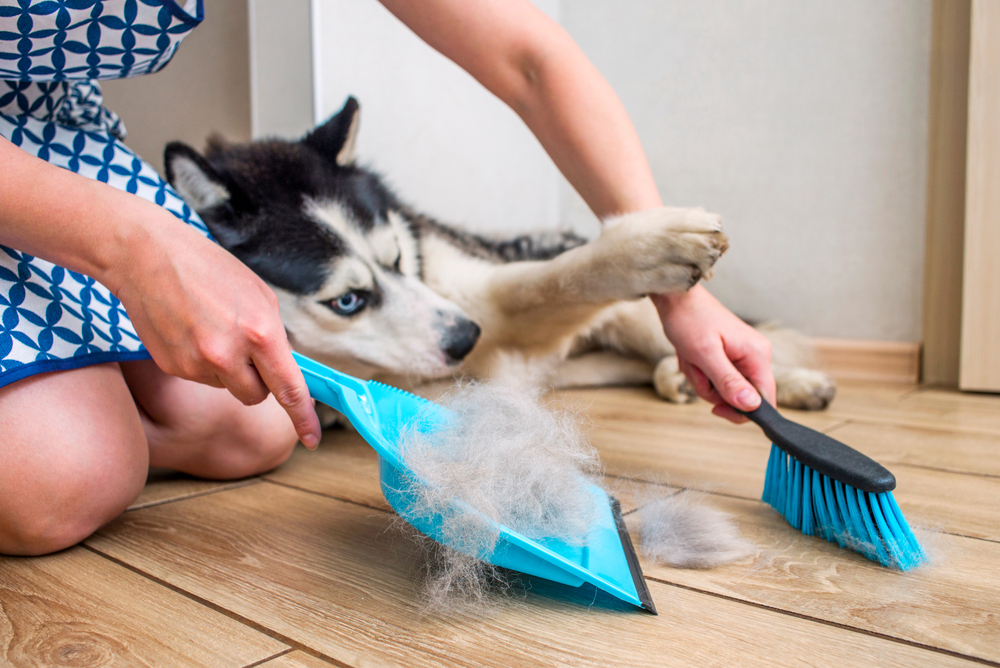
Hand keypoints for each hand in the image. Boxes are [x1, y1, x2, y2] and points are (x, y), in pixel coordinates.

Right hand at [109, 208, 320, 447]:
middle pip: (257, 396)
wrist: (147, 256)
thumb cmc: (210, 270)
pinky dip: (202, 363)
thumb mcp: (260, 296)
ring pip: (227, 387)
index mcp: (260, 332)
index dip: (304, 417)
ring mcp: (196, 364)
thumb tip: (285, 371)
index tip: (313, 439)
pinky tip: (191, 331)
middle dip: (258, 381)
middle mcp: (228, 354)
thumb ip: (275, 338)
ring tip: (212, 328)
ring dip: (228, 369)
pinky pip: (200, 378)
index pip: (289, 389)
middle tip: (247, 349)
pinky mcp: (172, 367)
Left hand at [651, 285, 774, 422]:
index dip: (741, 412)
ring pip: (723, 390)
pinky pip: (715, 378)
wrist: (676, 298)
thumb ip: (729, 381)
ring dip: (701, 379)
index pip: (765, 400)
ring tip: (692, 358)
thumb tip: (752, 406)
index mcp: (758, 355)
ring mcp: (742, 357)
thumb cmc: (690, 320)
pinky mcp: (729, 356)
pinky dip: (699, 373)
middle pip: (740, 397)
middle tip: (697, 369)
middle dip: (712, 390)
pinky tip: (691, 357)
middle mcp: (755, 357)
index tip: (715, 408)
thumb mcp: (706, 354)